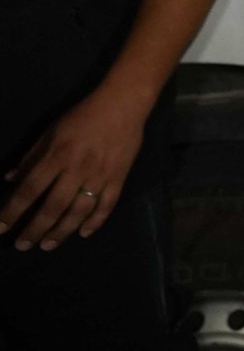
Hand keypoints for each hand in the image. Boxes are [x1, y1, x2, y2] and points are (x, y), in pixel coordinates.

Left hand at [0, 85, 146, 249]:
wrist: (123, 104)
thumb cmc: (83, 116)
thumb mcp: (51, 131)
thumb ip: (31, 157)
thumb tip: (10, 179)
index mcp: (58, 156)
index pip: (30, 189)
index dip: (13, 211)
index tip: (0, 228)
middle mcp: (78, 169)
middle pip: (53, 206)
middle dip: (35, 229)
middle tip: (22, 246)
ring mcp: (100, 175)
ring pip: (79, 211)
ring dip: (62, 231)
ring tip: (47, 245)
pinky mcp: (119, 177)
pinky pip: (107, 204)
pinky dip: (96, 221)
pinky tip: (83, 233)